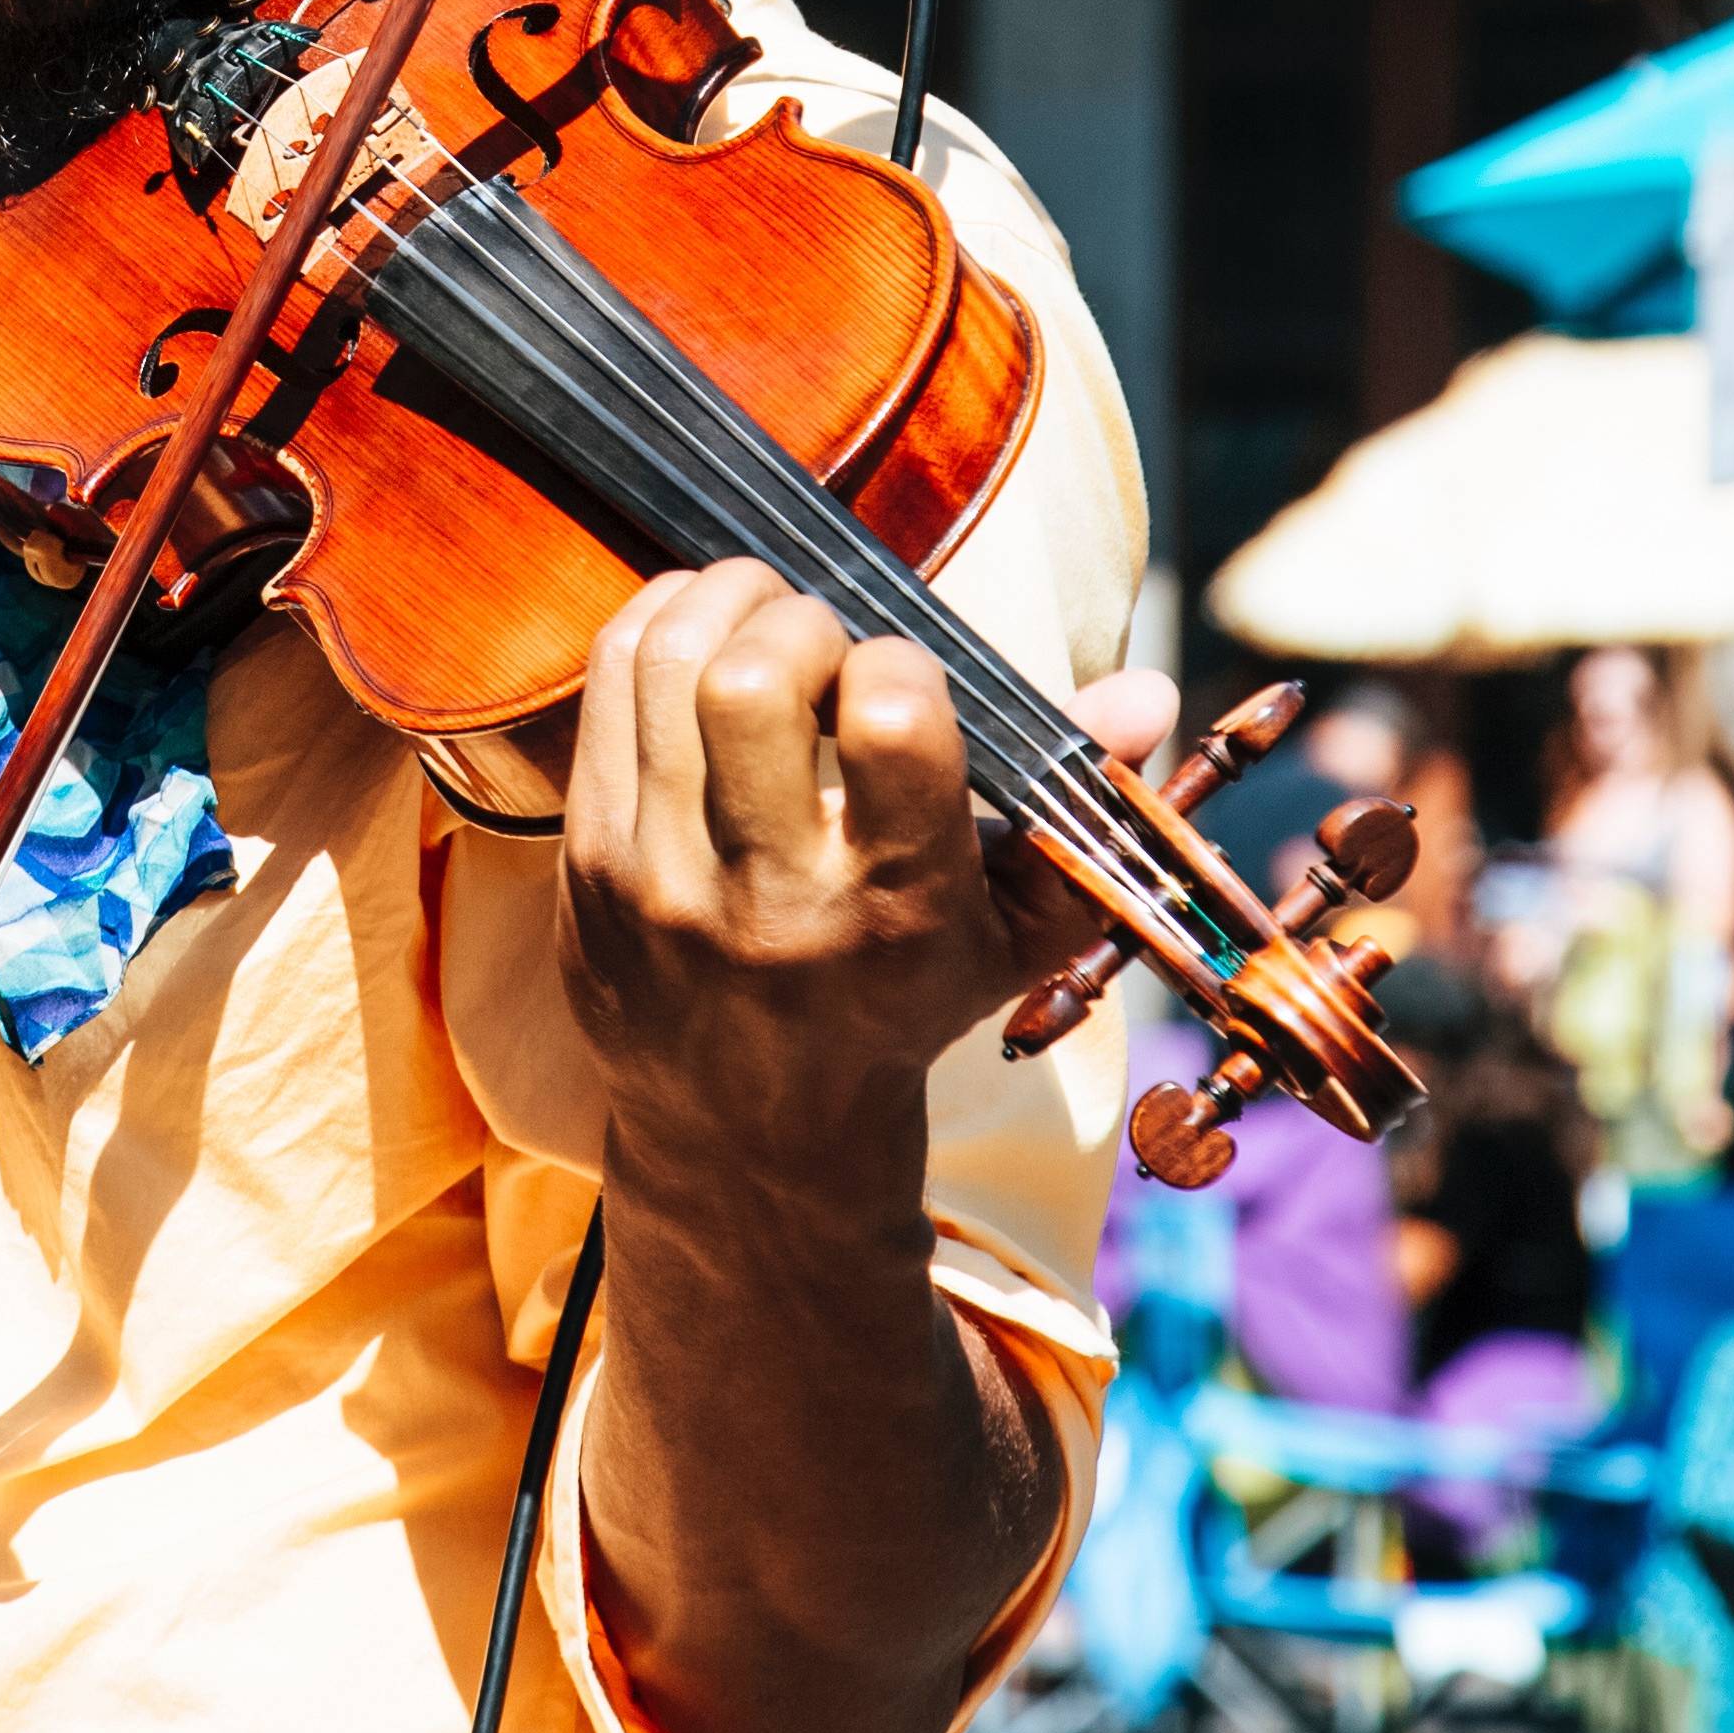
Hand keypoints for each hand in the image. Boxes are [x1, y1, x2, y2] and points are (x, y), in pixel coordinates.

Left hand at [555, 563, 1154, 1198]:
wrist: (751, 1130)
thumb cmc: (903, 1002)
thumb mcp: (1016, 934)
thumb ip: (1082, 808)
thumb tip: (1147, 690)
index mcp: (894, 908)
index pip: (895, 718)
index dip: (903, 663)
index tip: (904, 687)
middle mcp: (769, 895)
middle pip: (758, 675)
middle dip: (802, 621)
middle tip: (824, 644)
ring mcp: (660, 877)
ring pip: (671, 661)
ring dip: (726, 602)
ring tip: (765, 618)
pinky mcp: (585, 859)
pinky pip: (608, 683)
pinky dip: (659, 625)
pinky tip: (701, 638)